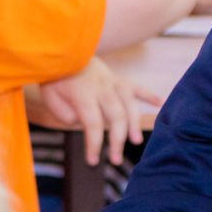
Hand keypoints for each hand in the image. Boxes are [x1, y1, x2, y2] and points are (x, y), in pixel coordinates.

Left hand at [29, 58, 161, 164]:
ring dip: (134, 123)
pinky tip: (161, 104)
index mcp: (83, 94)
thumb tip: (84, 124)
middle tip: (115, 160)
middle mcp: (102, 87)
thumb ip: (66, 114)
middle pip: (116, 116)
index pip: (93, 123)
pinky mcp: (118, 79)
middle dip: (117, 140)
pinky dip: (149, 95)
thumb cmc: (55, 77)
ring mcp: (112, 82)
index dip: (94, 144)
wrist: (62, 51)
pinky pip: (136, 87)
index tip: (92, 161)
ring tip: (135, 141)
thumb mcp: (51, 98)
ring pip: (129, 104)